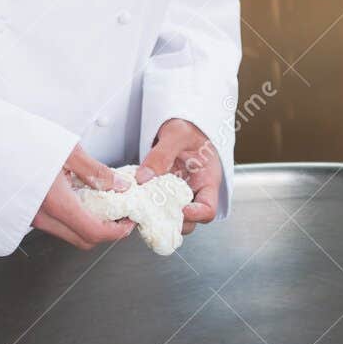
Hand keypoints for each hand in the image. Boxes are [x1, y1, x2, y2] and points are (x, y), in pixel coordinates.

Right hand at [33, 144, 132, 250]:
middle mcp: (42, 217)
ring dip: (90, 224)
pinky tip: (78, 197)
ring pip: (69, 233)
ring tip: (101, 200)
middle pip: (83, 240)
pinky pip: (56, 225)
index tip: (129, 220)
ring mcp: (32, 218)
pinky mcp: (27, 213)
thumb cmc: (23, 143)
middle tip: (120, 213)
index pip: (94, 232)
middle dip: (107, 231)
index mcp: (55, 203)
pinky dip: (73, 217)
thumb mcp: (67, 152)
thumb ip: (96, 172)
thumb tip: (119, 187)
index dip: (117, 231)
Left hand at [136, 118, 220, 234]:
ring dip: (156, 216)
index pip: (208, 209)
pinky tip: (135, 199)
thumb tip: (144, 178)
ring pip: (170, 217)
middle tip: (153, 212)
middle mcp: (194, 192)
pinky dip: (146, 207)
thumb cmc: (189, 126)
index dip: (195, 215)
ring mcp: (178, 194)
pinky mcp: (163, 193)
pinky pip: (156, 206)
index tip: (179, 210)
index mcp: (207, 180)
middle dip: (171, 221)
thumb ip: (161, 155)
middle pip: (188, 221)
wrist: (182, 123)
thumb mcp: (177, 134)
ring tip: (141, 206)